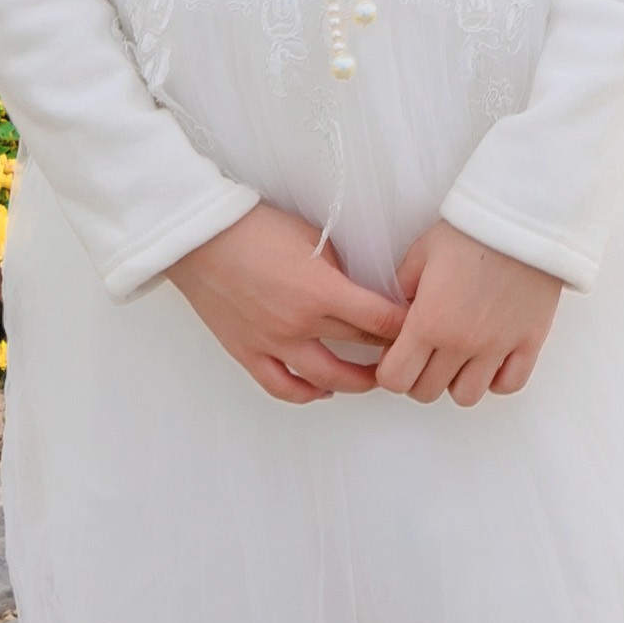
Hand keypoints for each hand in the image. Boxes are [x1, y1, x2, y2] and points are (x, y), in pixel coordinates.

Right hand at [163, 203, 403, 405]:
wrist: (202, 237)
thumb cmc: (256, 228)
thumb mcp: (313, 237)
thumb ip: (341, 269)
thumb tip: (364, 290)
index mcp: (322, 291)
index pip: (381, 320)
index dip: (407, 325)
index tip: (421, 325)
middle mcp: (300, 324)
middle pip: (362, 347)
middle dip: (391, 348)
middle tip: (408, 348)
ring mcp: (273, 343)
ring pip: (328, 380)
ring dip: (358, 382)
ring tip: (375, 379)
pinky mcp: (248, 352)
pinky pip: (282, 387)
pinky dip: (307, 394)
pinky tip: (323, 390)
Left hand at [375, 223, 564, 406]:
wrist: (522, 217)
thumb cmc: (469, 230)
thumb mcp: (421, 254)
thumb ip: (401, 289)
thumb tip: (393, 314)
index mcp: (429, 322)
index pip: (395, 379)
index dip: (390, 370)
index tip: (396, 353)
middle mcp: (462, 343)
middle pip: (427, 392)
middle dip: (418, 377)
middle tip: (424, 353)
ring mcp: (498, 346)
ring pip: (467, 396)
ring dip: (456, 381)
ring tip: (458, 357)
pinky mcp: (529, 342)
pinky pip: (509, 384)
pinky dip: (496, 379)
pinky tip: (490, 358)